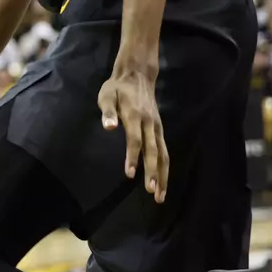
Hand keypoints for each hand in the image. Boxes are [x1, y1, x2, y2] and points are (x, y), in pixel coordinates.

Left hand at [99, 67, 168, 201]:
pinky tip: (163, 182)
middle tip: (153, 192)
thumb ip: (108, 111)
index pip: (135, 140)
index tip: (130, 174)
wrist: (138, 75)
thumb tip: (109, 126)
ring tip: (160, 196)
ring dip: (163, 175)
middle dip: (153, 172)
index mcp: (134, 116)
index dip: (133, 157)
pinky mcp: (159, 130)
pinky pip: (164, 151)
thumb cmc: (117, 87)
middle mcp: (149, 124)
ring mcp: (157, 128)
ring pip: (163, 154)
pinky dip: (165, 167)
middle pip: (153, 151)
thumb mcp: (107, 94)